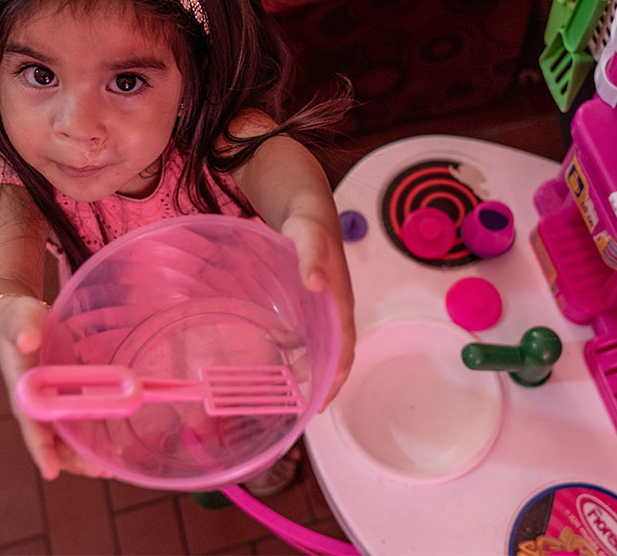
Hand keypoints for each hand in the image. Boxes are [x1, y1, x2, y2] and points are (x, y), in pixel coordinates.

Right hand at [0, 296, 109, 480]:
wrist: (18, 323)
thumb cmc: (17, 321)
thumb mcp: (19, 321)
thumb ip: (22, 331)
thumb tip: (28, 339)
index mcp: (22, 391)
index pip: (31, 425)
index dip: (41, 448)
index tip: (51, 472)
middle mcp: (35, 403)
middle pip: (52, 439)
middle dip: (72, 459)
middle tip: (98, 471)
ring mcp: (50, 402)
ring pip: (65, 437)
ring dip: (83, 454)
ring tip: (107, 469)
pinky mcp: (63, 396)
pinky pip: (76, 422)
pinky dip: (91, 436)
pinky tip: (111, 447)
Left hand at [280, 213, 355, 410]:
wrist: (309, 213)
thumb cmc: (311, 228)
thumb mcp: (309, 240)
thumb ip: (311, 260)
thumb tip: (316, 283)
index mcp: (340, 303)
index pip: (344, 349)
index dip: (335, 377)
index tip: (321, 401)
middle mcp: (335, 312)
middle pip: (333, 355)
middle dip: (318, 380)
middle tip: (298, 402)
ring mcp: (324, 310)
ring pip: (317, 347)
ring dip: (302, 362)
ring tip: (281, 375)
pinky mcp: (312, 305)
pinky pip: (305, 333)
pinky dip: (291, 344)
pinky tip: (272, 342)